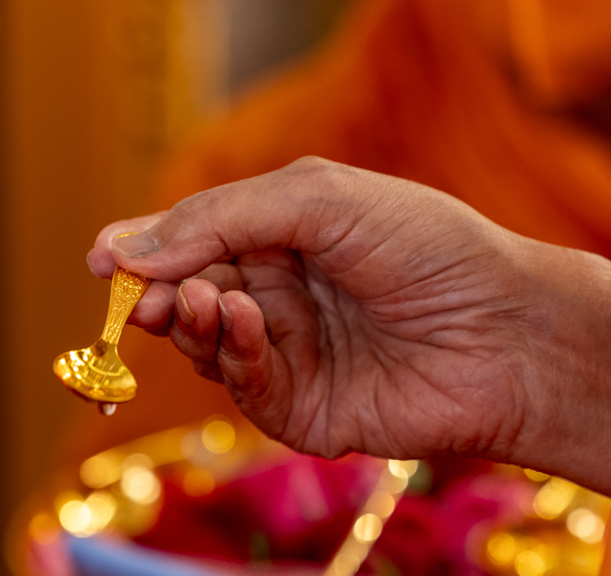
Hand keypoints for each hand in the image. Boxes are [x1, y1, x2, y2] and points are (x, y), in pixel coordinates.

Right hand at [88, 158, 610, 494]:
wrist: (508, 329)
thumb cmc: (428, 246)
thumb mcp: (319, 199)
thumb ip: (220, 218)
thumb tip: (123, 246)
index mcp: (285, 235)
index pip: (194, 241)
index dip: (146, 249)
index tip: (102, 259)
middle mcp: (282, 294)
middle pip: (189, 297)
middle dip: (161, 293)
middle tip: (144, 293)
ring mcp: (293, 353)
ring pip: (208, 346)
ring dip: (194, 324)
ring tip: (203, 303)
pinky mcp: (306, 410)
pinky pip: (244, 390)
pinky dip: (234, 359)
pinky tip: (248, 327)